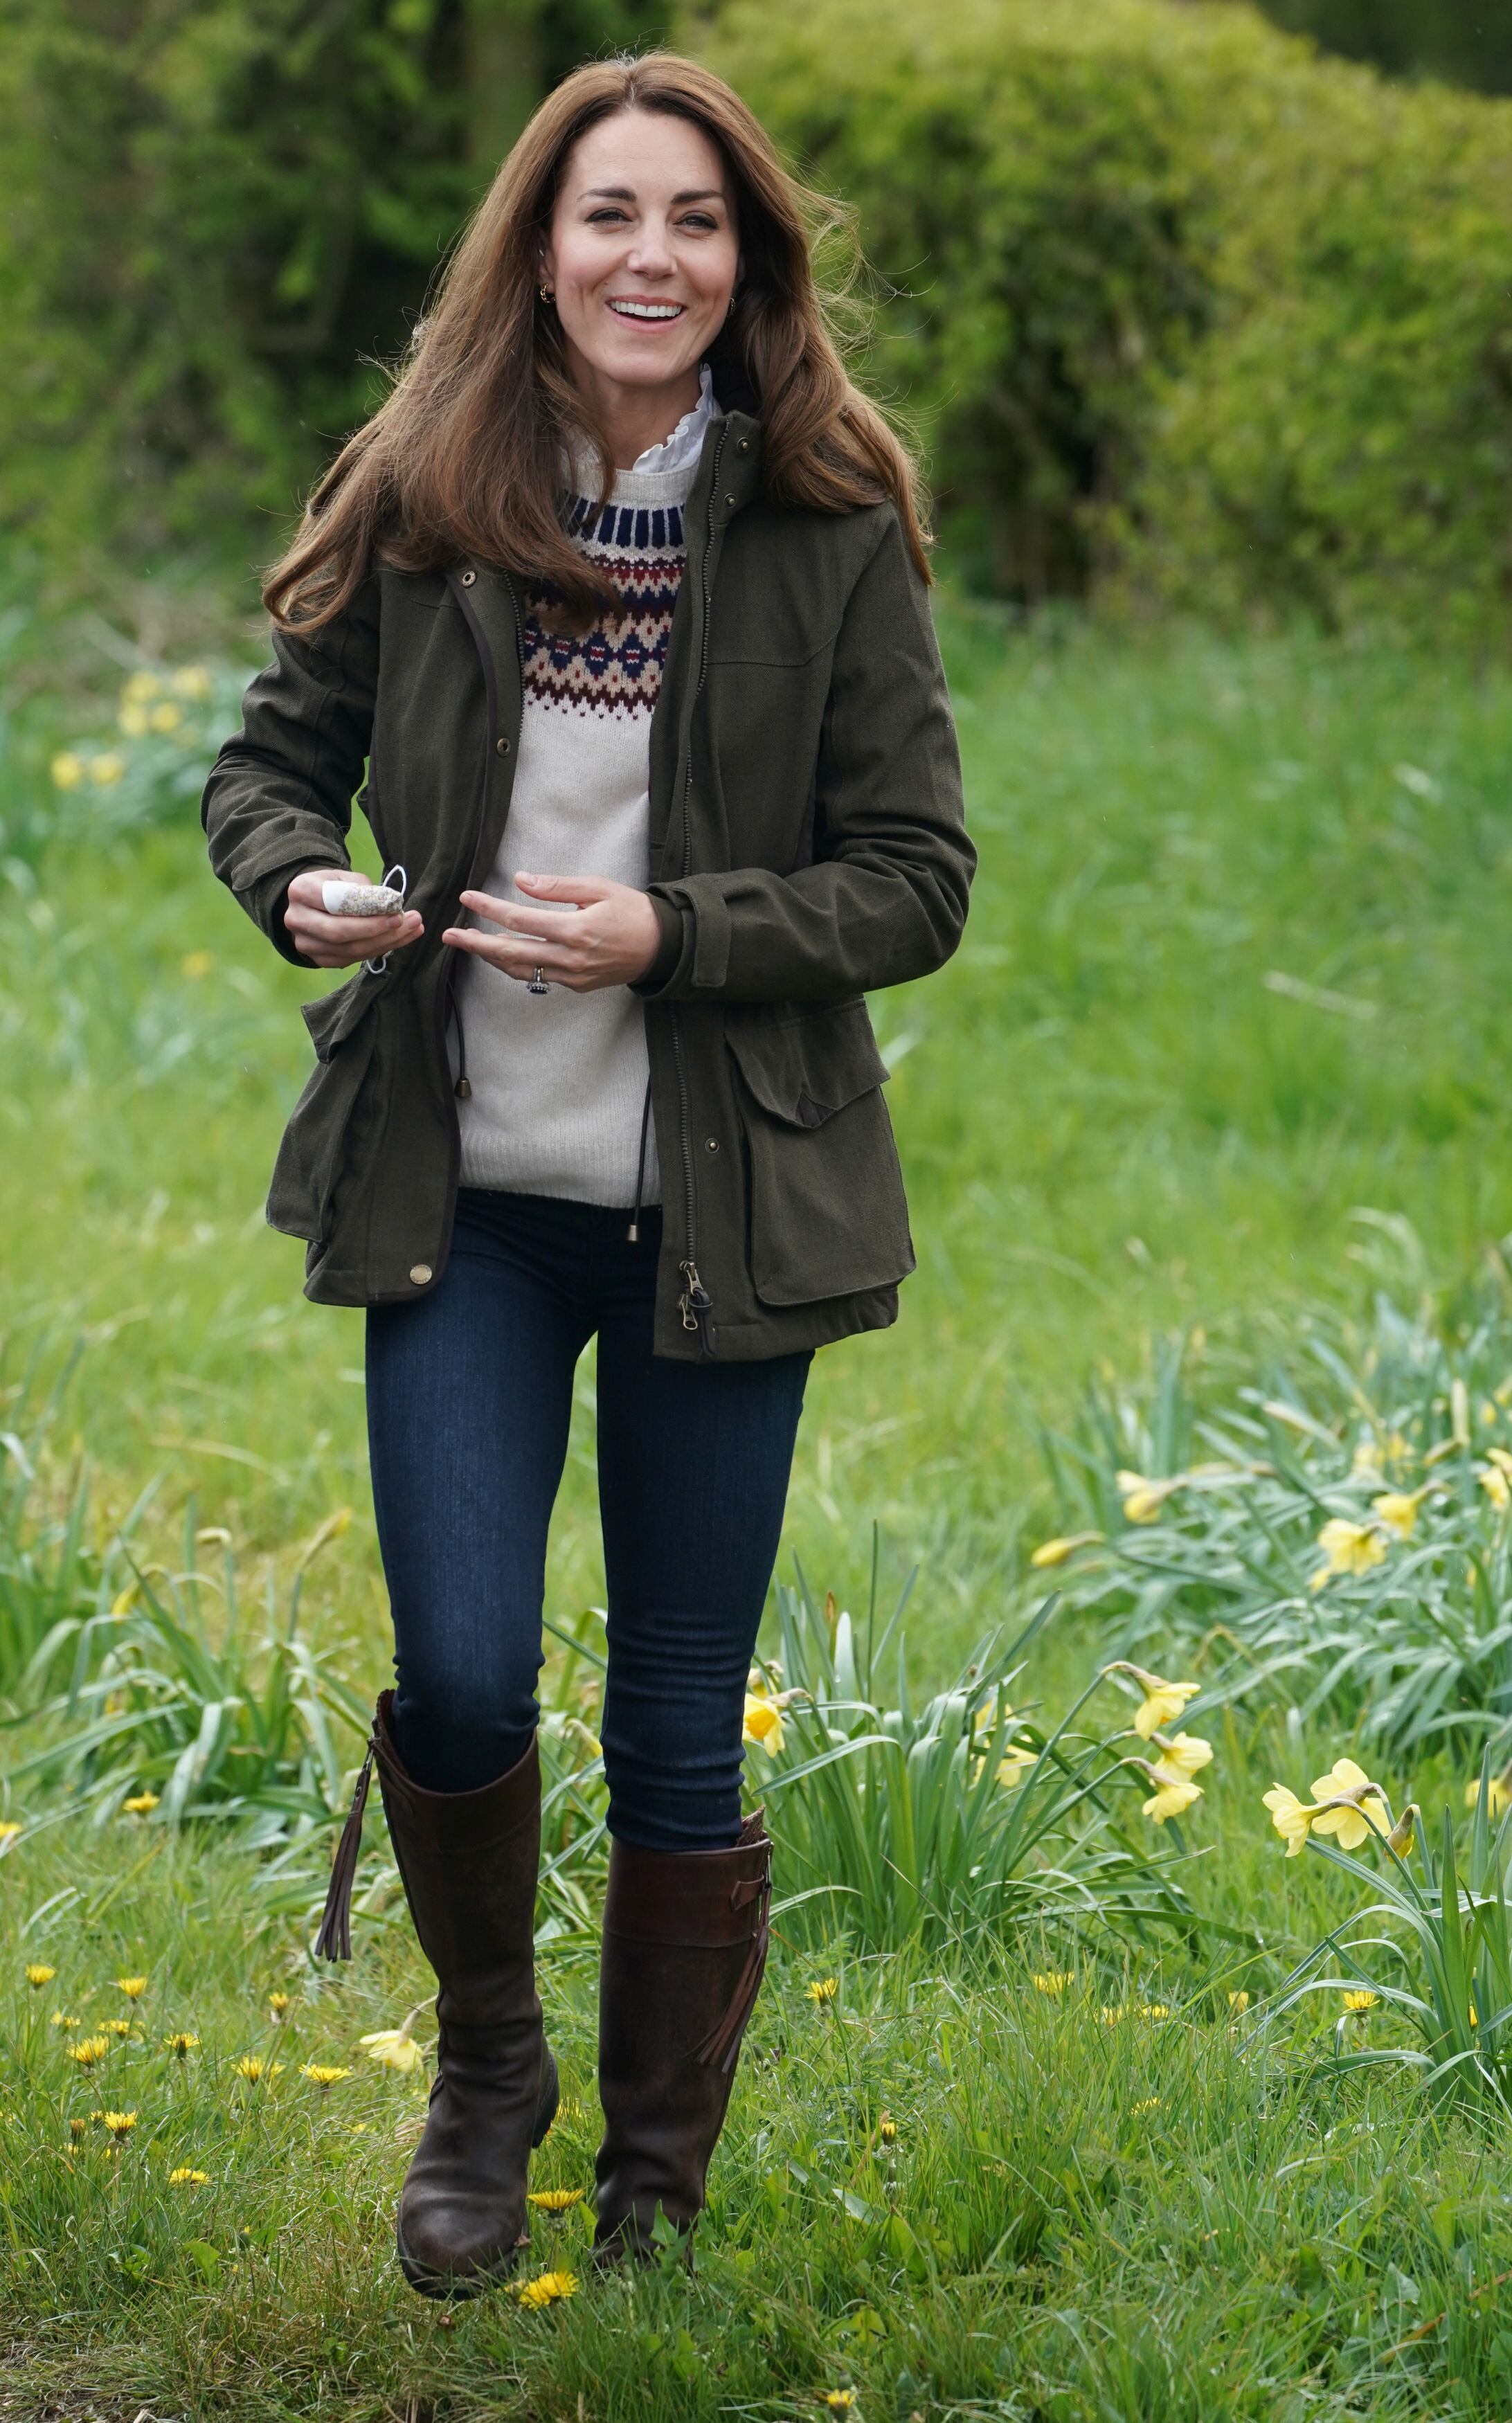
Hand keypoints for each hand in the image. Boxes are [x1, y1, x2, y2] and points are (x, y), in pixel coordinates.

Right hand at [284, 869, 423, 968]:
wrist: (312, 904)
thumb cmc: (332, 886)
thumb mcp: (345, 877)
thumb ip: (364, 890)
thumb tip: (390, 906)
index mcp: (301, 891)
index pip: (336, 904)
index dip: (367, 912)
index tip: (397, 912)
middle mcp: (297, 919)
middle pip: (341, 933)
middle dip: (379, 931)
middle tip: (409, 924)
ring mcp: (305, 943)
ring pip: (349, 950)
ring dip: (385, 942)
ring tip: (412, 931)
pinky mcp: (318, 959)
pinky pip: (351, 959)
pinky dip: (377, 950)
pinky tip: (398, 940)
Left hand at [443, 872, 660, 992]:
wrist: (662, 947)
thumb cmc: (632, 911)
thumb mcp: (598, 888)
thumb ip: (557, 887)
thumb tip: (521, 880)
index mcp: (575, 930)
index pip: (520, 920)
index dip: (490, 908)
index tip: (468, 897)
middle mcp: (570, 958)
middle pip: (511, 952)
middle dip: (476, 943)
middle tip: (449, 935)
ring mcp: (573, 976)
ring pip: (521, 971)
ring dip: (492, 958)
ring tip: (469, 945)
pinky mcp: (577, 986)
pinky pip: (539, 979)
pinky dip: (516, 967)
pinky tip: (502, 956)